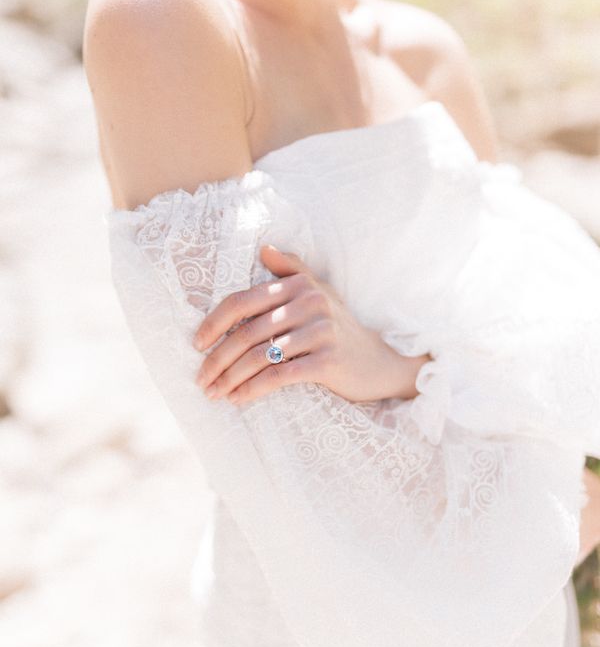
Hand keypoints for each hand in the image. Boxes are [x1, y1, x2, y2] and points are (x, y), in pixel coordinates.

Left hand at [193, 244, 428, 404]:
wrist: (379, 363)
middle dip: (218, 359)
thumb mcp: (319, 293)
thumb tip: (263, 247)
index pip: (243, 301)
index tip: (196, 345)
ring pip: (260, 356)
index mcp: (300, 285)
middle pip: (247, 332)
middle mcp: (311, 303)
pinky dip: (254, 389)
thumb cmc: (338, 329)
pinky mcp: (328, 361)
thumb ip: (291, 270)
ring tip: (214, 393)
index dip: (214, 323)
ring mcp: (321, 332)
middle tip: (201, 379)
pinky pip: (280, 376)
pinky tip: (239, 399)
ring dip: (231, 378)